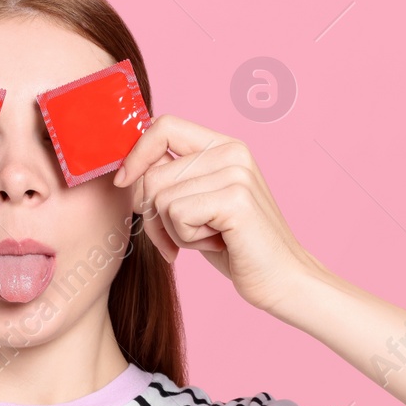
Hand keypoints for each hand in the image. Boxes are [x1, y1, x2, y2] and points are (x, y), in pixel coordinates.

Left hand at [113, 115, 323, 313]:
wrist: (281, 279)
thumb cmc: (235, 246)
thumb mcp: (198, 205)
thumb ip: (171, 180)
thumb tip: (125, 172)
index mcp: (224, 145)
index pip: (163, 126)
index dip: (136, 154)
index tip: (124, 182)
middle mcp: (232, 151)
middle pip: (153, 173)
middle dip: (153, 215)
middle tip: (181, 237)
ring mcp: (236, 173)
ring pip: (160, 198)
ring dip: (173, 231)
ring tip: (209, 237)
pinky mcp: (236, 199)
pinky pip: (176, 215)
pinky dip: (186, 239)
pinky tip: (218, 243)